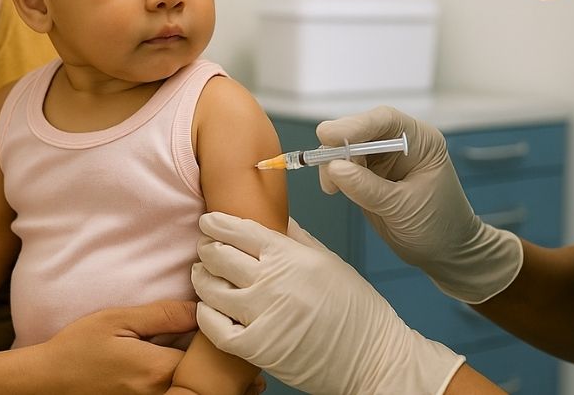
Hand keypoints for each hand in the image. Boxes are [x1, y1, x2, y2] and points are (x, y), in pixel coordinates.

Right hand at [42, 301, 197, 394]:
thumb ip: (164, 315)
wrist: (47, 382)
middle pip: (201, 374)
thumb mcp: (119, 320)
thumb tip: (201, 309)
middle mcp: (159, 394)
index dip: (211, 335)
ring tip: (187, 346)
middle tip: (202, 331)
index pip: (205, 354)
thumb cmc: (79, 347)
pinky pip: (172, 392)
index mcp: (156, 370)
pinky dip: (177, 379)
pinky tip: (169, 363)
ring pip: (188, 385)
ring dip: (192, 367)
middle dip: (205, 353)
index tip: (210, 319)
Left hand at [192, 213, 463, 394]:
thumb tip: (272, 217)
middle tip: (207, 248)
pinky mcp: (256, 348)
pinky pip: (214, 327)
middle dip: (208, 248)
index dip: (217, 224)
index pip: (240, 230)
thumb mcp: (329, 260)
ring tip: (204, 275)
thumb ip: (296, 237)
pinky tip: (209, 308)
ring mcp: (262, 315)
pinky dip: (206, 314)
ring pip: (210, 288)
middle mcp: (273, 282)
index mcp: (291, 256)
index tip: (209, 222)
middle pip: (219, 256)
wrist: (371, 357)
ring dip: (202, 278)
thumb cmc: (356, 309)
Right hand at [317, 106, 522, 302]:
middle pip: (360, 129)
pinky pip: (343, 165)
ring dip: (333, 163)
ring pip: (346, 146)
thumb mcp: (403, 208)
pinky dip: (333, 175)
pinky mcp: (368, 174)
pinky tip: (334, 189)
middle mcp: (400, 143)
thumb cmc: (439, 226)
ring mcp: (382, 158)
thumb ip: (368, 188)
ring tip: (333, 187)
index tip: (330, 136)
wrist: (445, 252)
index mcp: (421, 141)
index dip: (355, 124)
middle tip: (327, 168)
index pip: (384, 120)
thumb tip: (334, 168)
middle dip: (340, 145)